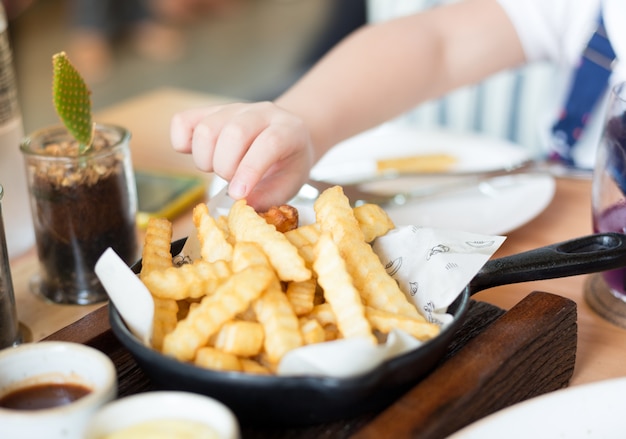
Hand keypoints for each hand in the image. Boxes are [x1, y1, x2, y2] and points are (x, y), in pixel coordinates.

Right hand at [170, 101, 314, 210]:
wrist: (287, 135)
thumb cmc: (287, 162)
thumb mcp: (290, 183)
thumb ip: (269, 196)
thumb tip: (242, 204)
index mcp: (288, 129)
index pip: (268, 143)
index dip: (250, 170)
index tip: (237, 194)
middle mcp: (260, 113)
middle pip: (234, 132)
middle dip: (226, 167)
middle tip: (231, 181)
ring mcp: (233, 109)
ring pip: (206, 128)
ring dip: (205, 159)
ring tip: (219, 169)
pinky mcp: (210, 111)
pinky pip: (183, 121)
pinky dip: (182, 143)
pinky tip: (198, 155)